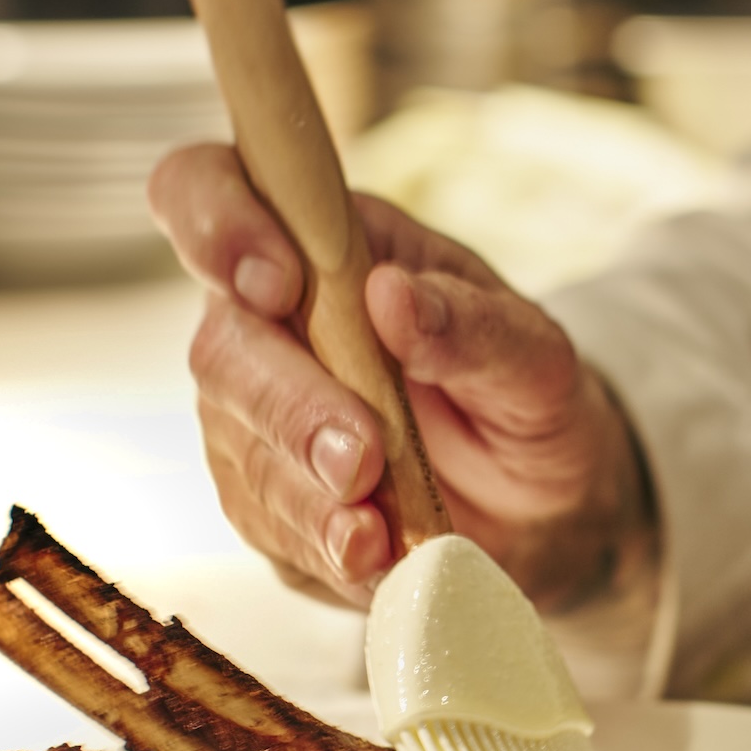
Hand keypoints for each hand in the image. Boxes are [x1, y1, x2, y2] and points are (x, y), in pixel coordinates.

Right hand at [149, 141, 650, 606]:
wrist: (543, 504)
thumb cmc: (528, 397)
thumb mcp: (534, 355)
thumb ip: (471, 325)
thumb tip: (394, 297)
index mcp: (322, 246)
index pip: (207, 189)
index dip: (217, 223)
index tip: (279, 283)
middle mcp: (268, 326)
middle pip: (221, 349)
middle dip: (289, 408)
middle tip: (363, 459)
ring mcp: (255, 420)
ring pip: (238, 451)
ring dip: (308, 498)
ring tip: (382, 533)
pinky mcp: (269, 505)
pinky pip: (267, 528)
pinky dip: (323, 549)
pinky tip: (377, 560)